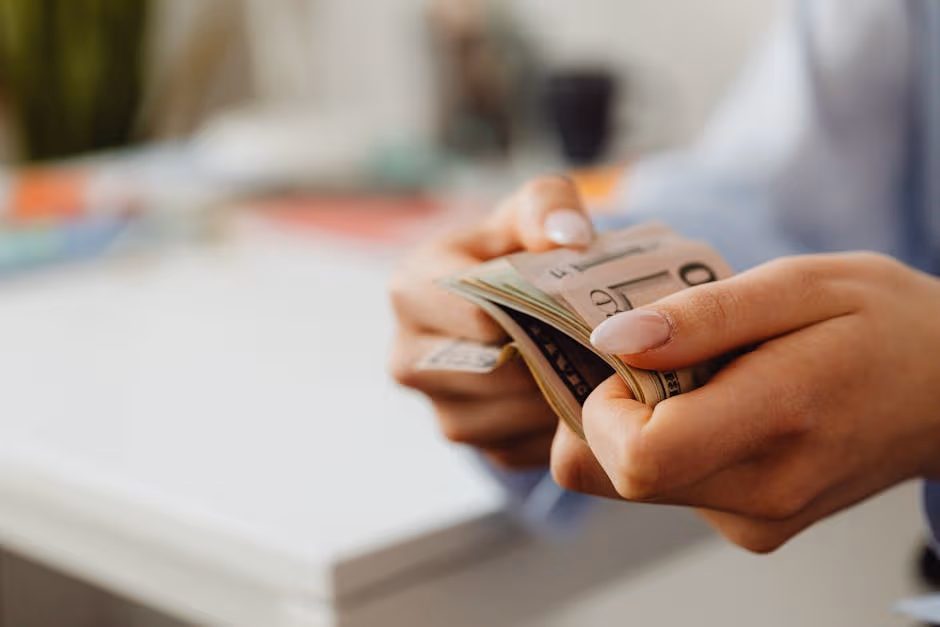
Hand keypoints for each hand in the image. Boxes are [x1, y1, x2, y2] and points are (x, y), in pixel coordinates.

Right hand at [389, 176, 594, 468]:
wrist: (519, 303)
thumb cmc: (523, 249)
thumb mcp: (535, 209)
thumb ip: (549, 205)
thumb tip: (567, 238)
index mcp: (410, 289)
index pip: (476, 315)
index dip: (536, 315)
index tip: (582, 308)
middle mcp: (407, 355)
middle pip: (492, 373)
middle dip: (552, 359)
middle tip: (605, 346)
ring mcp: (435, 405)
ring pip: (505, 418)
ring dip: (557, 399)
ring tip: (598, 369)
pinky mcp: (467, 440)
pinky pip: (516, 448)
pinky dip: (554, 432)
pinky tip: (581, 398)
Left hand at [551, 252, 939, 551]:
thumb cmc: (884, 324)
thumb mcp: (801, 285)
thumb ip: (702, 315)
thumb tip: (612, 339)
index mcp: (776, 422)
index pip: (634, 457)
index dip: (597, 406)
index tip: (622, 355)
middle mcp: (760, 492)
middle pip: (611, 476)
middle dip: (601, 410)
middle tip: (645, 352)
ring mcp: (756, 519)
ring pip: (631, 484)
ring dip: (636, 424)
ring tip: (697, 371)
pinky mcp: (752, 525)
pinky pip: (669, 486)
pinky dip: (669, 441)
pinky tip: (718, 400)